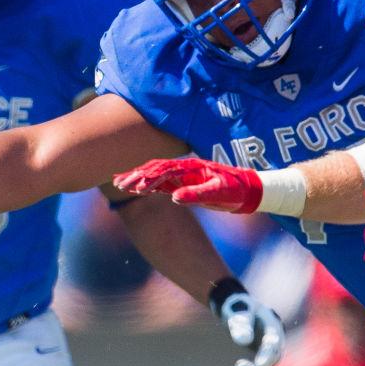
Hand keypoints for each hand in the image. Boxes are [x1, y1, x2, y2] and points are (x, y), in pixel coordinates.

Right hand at [115, 158, 263, 212]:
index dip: (149, 177)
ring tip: (118, 184)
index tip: (135, 187)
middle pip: (154, 169)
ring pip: (154, 174)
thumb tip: (175, 197)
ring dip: (137, 178)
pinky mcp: (181, 184)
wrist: (246, 190)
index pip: (165, 170)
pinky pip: (159, 183)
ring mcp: (182, 175)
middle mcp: (184, 168)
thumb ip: (196, 194)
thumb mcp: (218, 193)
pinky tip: (133, 189)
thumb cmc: (234, 190)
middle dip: (136, 176)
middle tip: (118, 185)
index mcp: (191, 168)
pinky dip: (145, 185)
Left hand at [210, 283, 284, 365]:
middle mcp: (275, 334)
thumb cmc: (236, 308)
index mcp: (271, 321)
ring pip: (270, 363)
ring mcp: (270, 344)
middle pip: (275, 355)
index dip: (267, 352)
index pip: (273, 340)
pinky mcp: (264, 352)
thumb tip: (245, 341)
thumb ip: (240, 324)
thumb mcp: (235, 312)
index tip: (258, 363)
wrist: (237, 309)